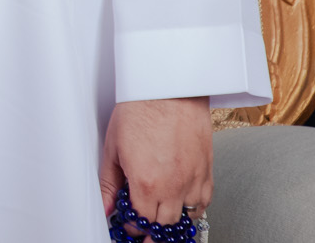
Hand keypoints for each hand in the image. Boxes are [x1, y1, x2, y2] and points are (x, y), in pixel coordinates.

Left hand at [100, 96, 211, 233]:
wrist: (169, 87)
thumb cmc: (140, 109)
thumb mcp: (113, 147)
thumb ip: (109, 183)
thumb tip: (106, 206)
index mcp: (147, 183)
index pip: (141, 222)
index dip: (132, 226)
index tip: (128, 224)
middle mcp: (174, 186)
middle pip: (165, 225)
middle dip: (152, 228)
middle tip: (143, 226)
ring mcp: (193, 179)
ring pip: (187, 217)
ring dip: (173, 219)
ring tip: (161, 216)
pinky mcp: (207, 170)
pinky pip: (204, 202)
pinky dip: (193, 208)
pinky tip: (181, 202)